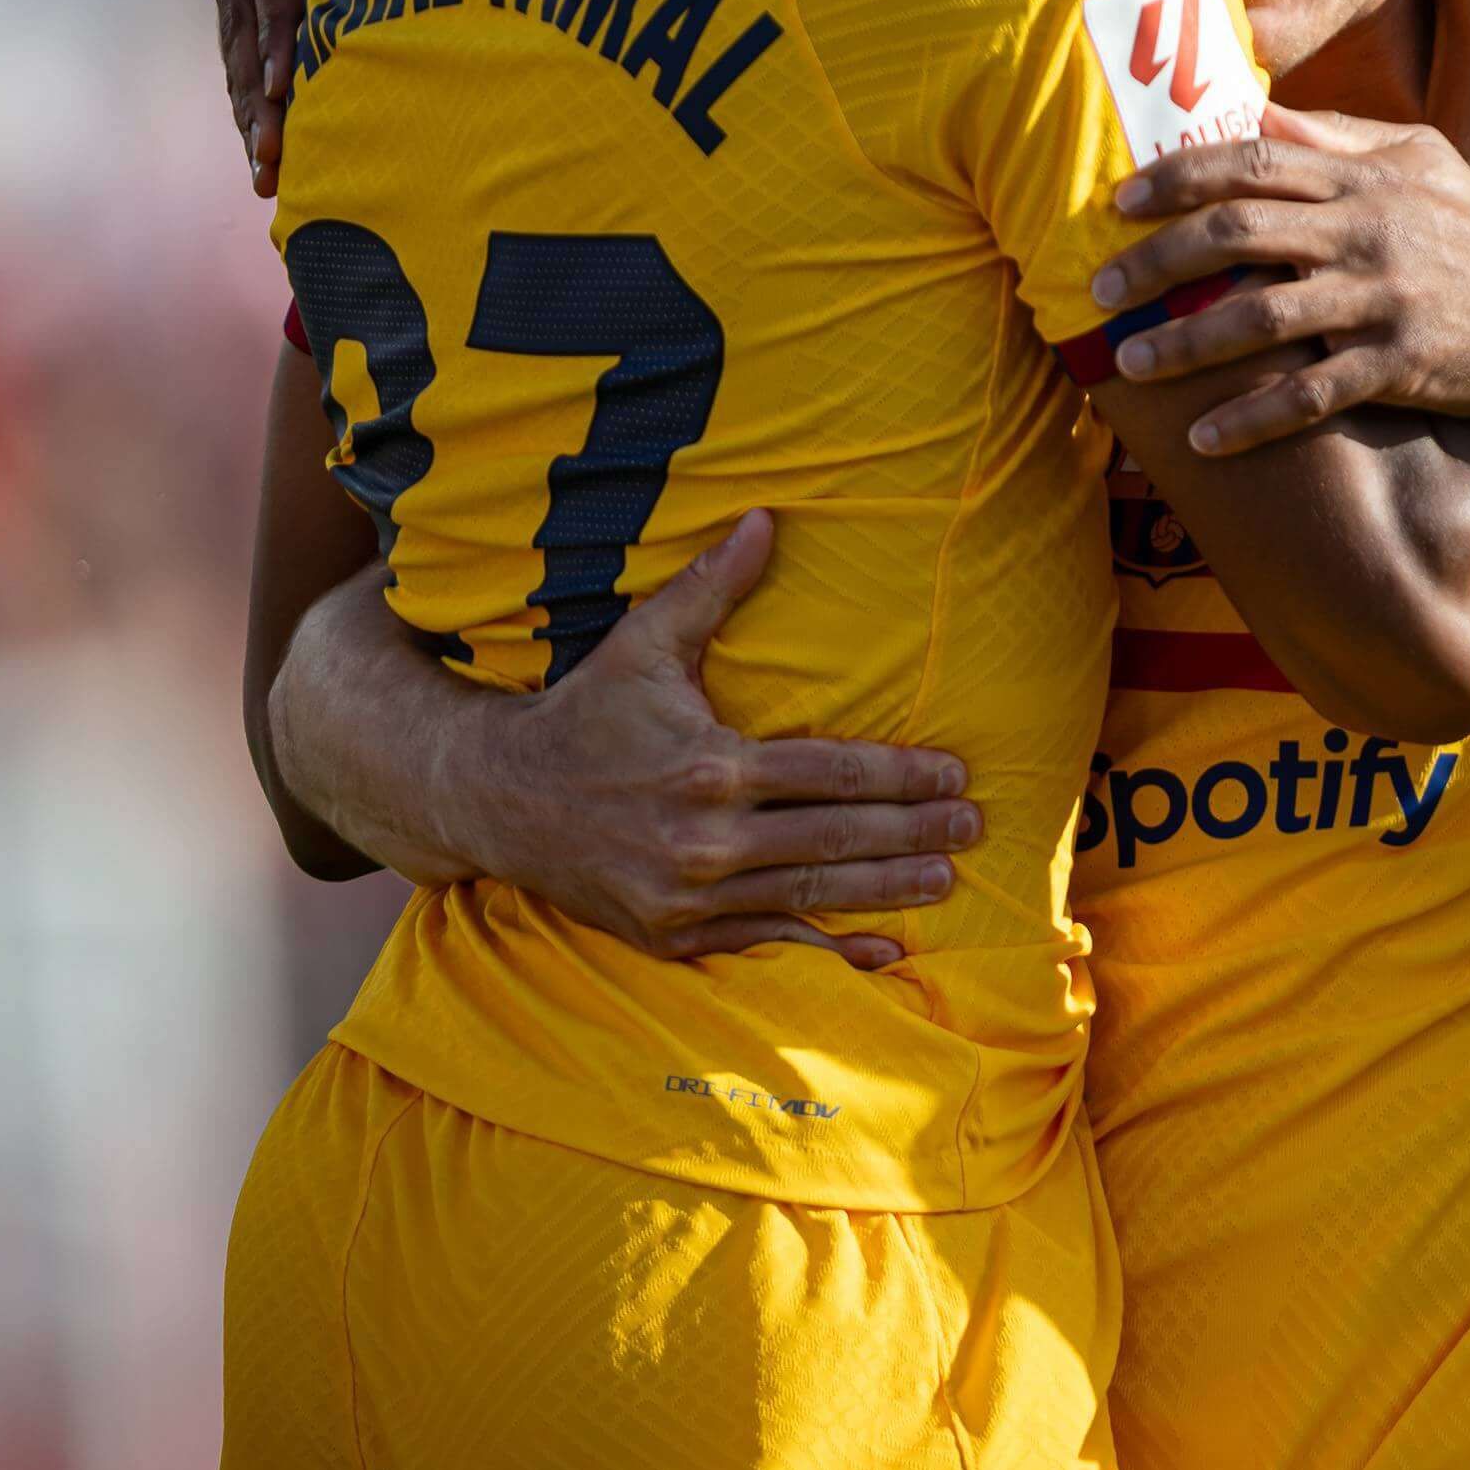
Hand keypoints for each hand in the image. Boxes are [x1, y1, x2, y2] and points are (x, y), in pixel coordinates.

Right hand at [210, 0, 411, 194]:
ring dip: (250, 113)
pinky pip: (240, 51)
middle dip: (260, 96)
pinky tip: (263, 153)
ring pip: (238, 47)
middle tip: (273, 159)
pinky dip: (251, 100)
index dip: (280, 37)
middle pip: (249, 24)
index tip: (286, 89)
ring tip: (266, 176)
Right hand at [446, 512, 976, 963]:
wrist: (497, 799)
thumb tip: (764, 518)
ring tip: (945, 880)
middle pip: (836, 838)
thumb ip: (710, 586)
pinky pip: (766, 944)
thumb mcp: (643, 644)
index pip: (831, 772)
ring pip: (812, 894)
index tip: (953, 774)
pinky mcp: (673, 936)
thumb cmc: (583, 714)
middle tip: (973, 827)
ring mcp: (690, 897)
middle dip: (914, 833)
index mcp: (710, 767)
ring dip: (886, 889)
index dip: (901, 776)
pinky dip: (825, 950)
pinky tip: (877, 951)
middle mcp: (706, 839)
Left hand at [1093, 103, 1469, 450]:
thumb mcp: (1424, 163)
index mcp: (1364, 180)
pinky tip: (1203, 440)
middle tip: (1098, 290)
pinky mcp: (1399, 365)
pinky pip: (1311, 394)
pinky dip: (1253, 418)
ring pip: (1261, 317)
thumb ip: (1340, 138)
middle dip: (1157, 260)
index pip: (1252, 162)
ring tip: (1129, 364)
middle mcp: (1364, 232)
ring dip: (1185, 343)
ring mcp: (1381, 300)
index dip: (1177, 177)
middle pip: (1237, 232)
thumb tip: (1258, 114)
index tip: (1117, 202)